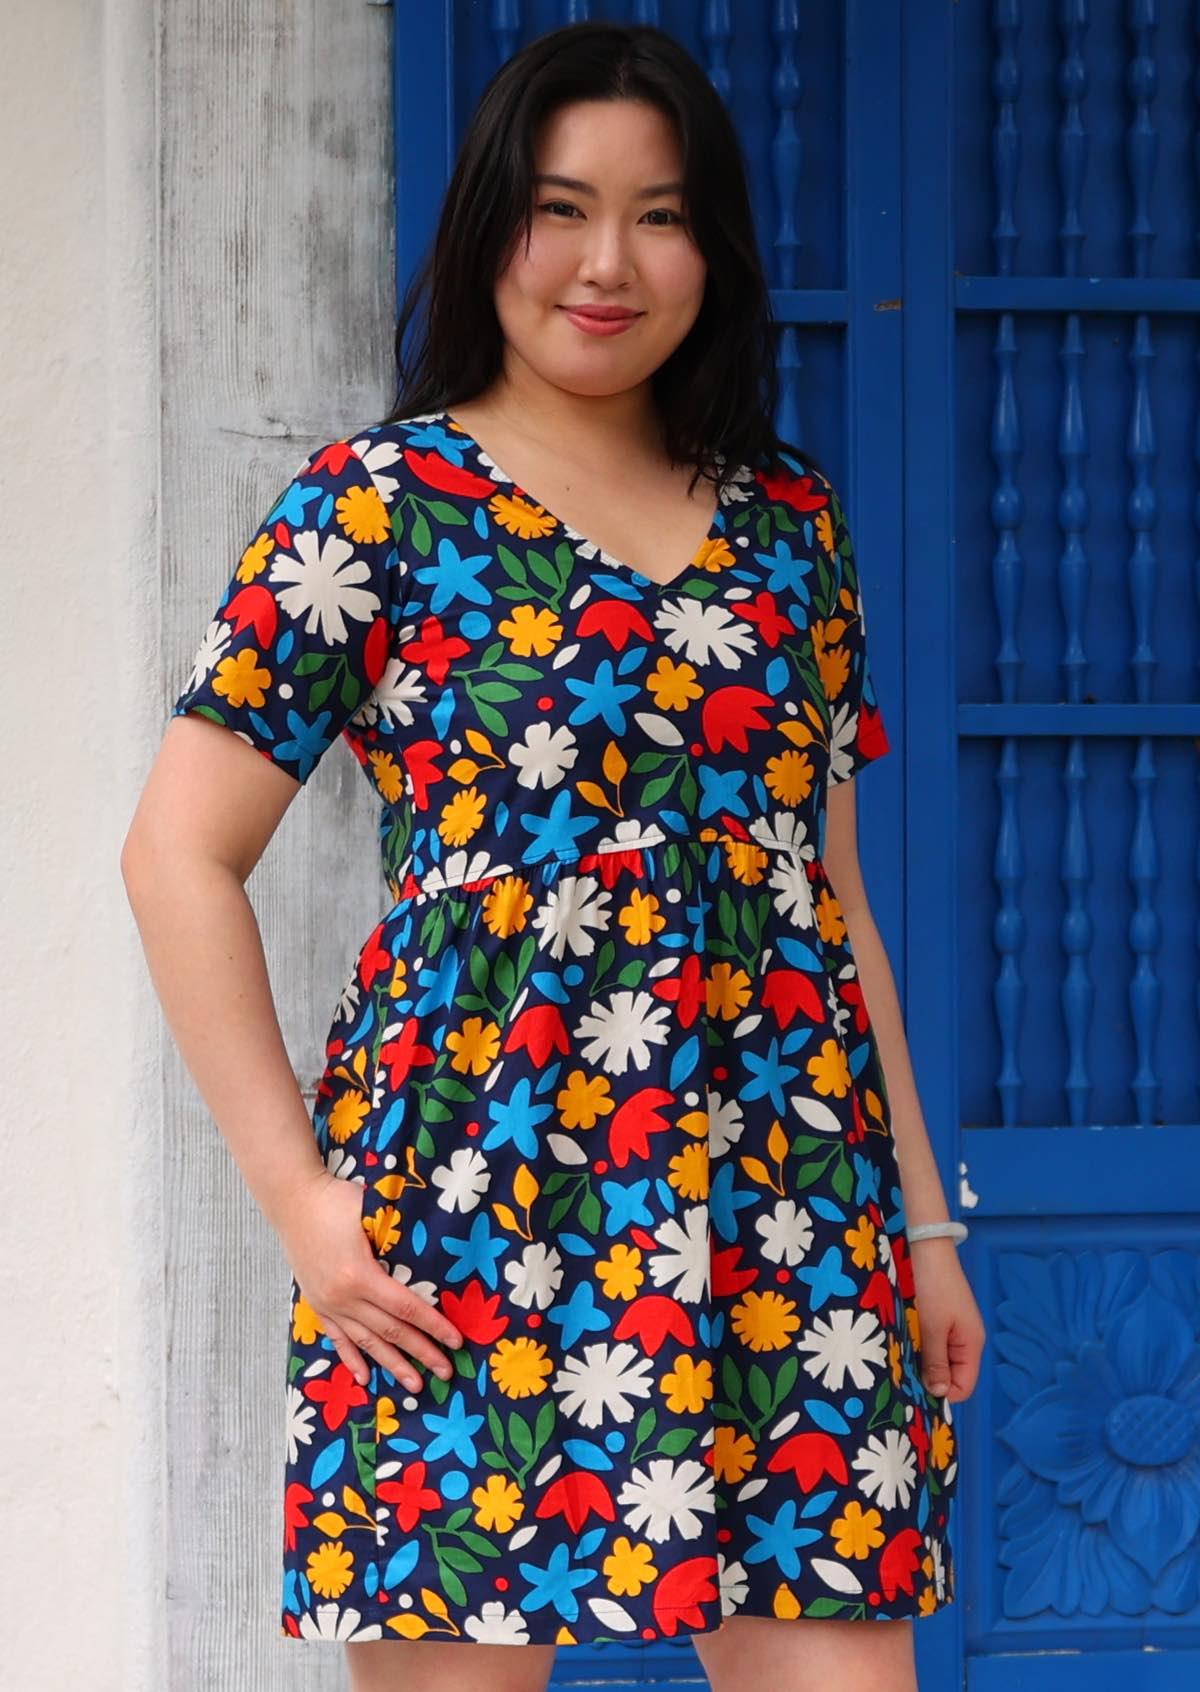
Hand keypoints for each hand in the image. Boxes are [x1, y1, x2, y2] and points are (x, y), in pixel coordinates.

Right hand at [278, 1168, 462, 1392]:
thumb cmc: (336, 1200)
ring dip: (392, 1364)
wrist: (293, 1200)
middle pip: (391, 1331)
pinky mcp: (317, 1303)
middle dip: (422, 1353)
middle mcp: (343, 1297)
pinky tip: (364, 1377)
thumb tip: (433, 1250)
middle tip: (446, 1372)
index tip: (455, 1341)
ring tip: (415, 1384)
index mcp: (360, 1275)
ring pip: (366, 1341)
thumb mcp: (372, 1212)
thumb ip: (398, 1235)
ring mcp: (328, 1303)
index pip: (406, 1308)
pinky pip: (338, 1337)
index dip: (434, 1326)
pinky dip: (352, 1358)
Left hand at [908, 1237, 985, 1403]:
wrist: (927, 1248)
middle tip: (902, 1376)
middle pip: (951, 1374)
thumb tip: (940, 1395)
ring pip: (939, 1359)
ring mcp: (953, 1328)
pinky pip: (933, 1343)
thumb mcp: (932, 1328)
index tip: (915, 1393)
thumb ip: (936, 1362)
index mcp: (971, 1344)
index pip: (964, 1386)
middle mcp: (966, 1340)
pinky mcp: (941, 1318)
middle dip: (929, 1378)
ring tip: (899, 1359)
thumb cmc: (933, 1287)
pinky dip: (920, 1346)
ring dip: (921, 1361)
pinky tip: (902, 1344)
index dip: (943, 1394)